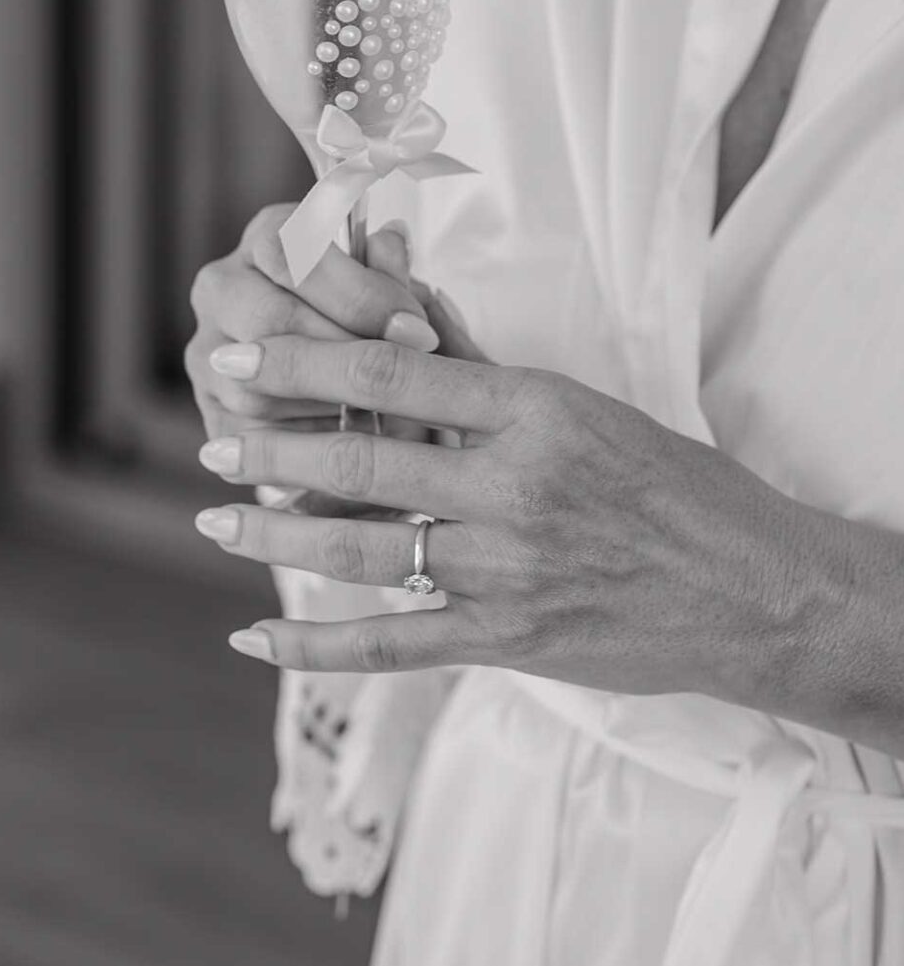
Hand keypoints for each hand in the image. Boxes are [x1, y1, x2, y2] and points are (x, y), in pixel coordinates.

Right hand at [184, 204, 477, 515]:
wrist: (358, 391)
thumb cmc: (381, 326)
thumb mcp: (396, 295)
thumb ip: (391, 274)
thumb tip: (391, 240)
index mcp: (268, 239)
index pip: (293, 254)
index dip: (359, 294)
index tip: (416, 331)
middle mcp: (222, 287)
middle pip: (268, 319)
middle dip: (346, 355)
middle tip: (406, 381)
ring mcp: (207, 354)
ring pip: (256, 385)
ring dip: (328, 406)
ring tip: (389, 415)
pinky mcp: (212, 416)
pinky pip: (252, 439)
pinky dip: (309, 446)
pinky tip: (355, 444)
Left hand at [197, 333, 809, 702]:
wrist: (751, 588)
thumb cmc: (674, 486)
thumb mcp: (588, 407)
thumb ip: (490, 377)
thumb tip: (408, 319)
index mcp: (534, 412)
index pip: (394, 375)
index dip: (305, 364)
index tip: (242, 358)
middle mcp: (512, 488)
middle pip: (363, 464)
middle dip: (273, 453)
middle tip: (213, 446)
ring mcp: (506, 571)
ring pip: (363, 551)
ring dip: (278, 536)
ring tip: (218, 520)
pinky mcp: (506, 640)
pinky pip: (393, 644)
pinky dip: (319, 645)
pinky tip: (258, 639)